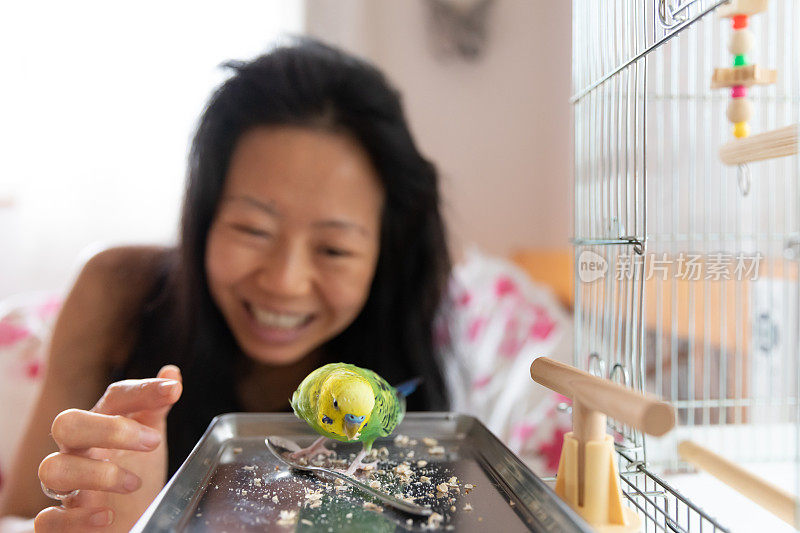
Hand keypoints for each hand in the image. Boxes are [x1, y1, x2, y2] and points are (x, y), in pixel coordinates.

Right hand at [34, 365, 182, 531]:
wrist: (125, 520)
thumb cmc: (135, 471)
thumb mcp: (149, 436)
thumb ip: (156, 407)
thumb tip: (172, 373)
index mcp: (102, 425)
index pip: (113, 397)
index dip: (143, 390)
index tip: (173, 390)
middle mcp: (79, 451)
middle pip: (67, 424)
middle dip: (109, 428)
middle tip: (154, 442)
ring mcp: (65, 486)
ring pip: (51, 468)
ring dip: (96, 475)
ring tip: (133, 484)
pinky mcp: (59, 522)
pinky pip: (47, 519)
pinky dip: (77, 519)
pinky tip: (106, 516)